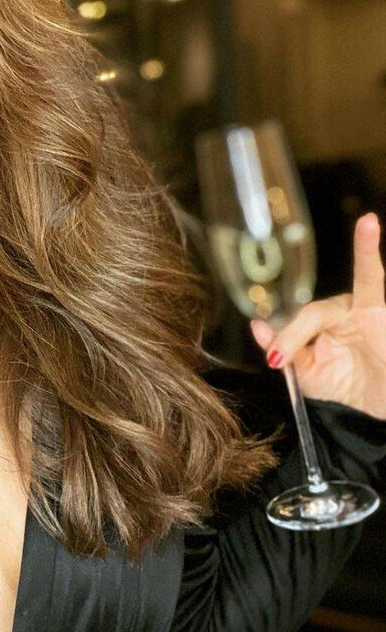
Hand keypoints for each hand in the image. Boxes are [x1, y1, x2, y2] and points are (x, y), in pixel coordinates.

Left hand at [249, 212, 385, 418]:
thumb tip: (258, 324)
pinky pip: (371, 275)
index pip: (294, 323)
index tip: (274, 360)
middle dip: (292, 337)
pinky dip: (366, 247)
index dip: (282, 339)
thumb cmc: (347, 386)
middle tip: (279, 360)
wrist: (380, 407)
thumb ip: (285, 347)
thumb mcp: (306, 373)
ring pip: (324, 309)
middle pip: (308, 315)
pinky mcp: (377, 310)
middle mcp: (339, 313)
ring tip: (290, 350)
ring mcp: (360, 309)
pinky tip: (367, 224)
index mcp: (321, 326)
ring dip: (305, 328)